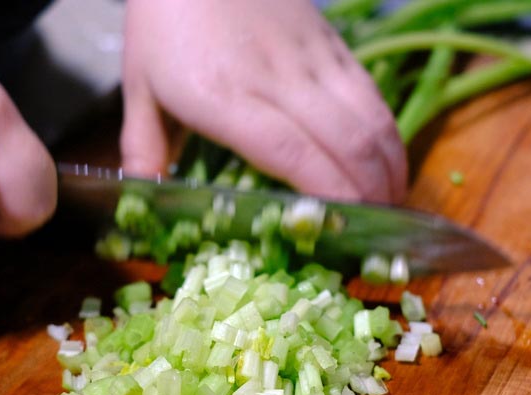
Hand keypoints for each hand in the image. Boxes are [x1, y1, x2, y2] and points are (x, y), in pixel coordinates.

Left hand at [119, 0, 406, 202]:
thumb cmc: (164, 22)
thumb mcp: (139, 87)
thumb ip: (144, 148)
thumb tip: (143, 199)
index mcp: (223, 97)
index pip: (289, 151)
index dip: (325, 193)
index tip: (340, 230)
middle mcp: (276, 78)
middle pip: (342, 142)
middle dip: (368, 196)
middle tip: (373, 235)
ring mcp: (310, 58)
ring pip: (368, 118)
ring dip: (388, 168)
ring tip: (391, 207)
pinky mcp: (330, 43)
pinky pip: (371, 94)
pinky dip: (388, 134)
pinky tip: (389, 163)